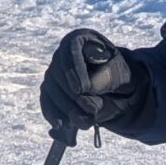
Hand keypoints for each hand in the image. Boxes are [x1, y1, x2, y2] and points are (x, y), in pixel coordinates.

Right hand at [39, 27, 136, 142]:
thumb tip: (86, 91)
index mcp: (80, 39)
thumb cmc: (118, 74)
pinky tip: (61, 125)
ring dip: (66, 109)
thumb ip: (104, 78)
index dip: (74, 70)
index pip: (71, 49)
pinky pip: (46, 101)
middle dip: (73, 96)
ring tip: (85, 123)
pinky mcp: (50, 90)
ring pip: (51, 89)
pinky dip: (53, 114)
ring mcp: (54, 72)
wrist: (116, 88)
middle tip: (91, 111)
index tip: (82, 89)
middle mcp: (62, 54)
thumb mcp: (119, 72)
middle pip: (58, 72)